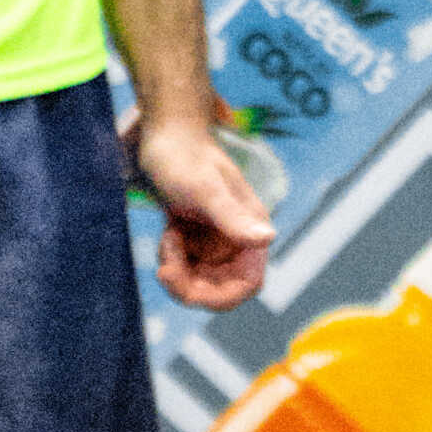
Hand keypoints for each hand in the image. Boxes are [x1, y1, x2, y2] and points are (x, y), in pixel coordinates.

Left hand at [136, 107, 272, 311]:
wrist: (163, 134)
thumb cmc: (185, 157)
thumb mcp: (207, 191)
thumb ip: (234, 218)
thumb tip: (268, 238)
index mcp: (250, 228)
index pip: (248, 284)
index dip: (223, 298)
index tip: (191, 293)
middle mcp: (237, 238)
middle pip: (219, 288)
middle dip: (190, 285)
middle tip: (164, 267)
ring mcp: (215, 239)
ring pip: (199, 280)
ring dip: (178, 270)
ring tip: (167, 238)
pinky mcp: (195, 236)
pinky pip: (184, 265)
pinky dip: (171, 258)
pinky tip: (167, 232)